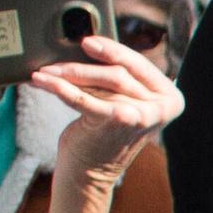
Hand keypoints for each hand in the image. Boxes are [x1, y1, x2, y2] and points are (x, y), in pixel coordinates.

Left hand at [30, 36, 183, 186]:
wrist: (91, 171)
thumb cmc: (103, 132)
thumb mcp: (121, 102)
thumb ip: (121, 79)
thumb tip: (90, 44)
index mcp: (171, 99)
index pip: (140, 65)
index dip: (113, 50)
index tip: (88, 41)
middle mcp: (161, 108)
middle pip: (118, 73)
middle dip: (83, 65)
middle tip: (56, 60)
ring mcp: (141, 116)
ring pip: (99, 82)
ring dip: (66, 75)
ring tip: (44, 73)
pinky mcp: (116, 122)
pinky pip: (82, 96)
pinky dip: (58, 87)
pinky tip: (41, 80)